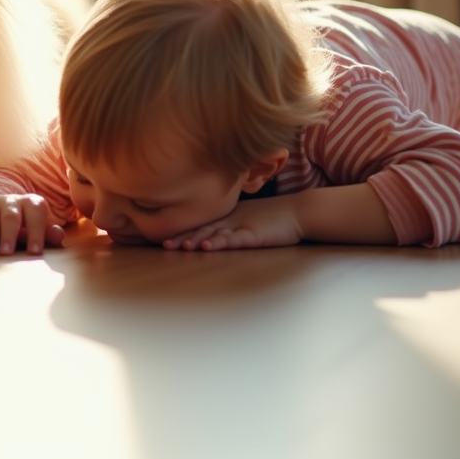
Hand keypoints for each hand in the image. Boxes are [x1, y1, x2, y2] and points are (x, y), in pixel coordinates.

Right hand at [0, 194, 65, 255]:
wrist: (1, 206)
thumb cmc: (26, 223)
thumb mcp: (38, 226)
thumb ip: (48, 233)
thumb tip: (59, 237)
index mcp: (29, 204)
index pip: (35, 215)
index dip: (36, 232)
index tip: (35, 252)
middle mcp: (8, 203)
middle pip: (8, 217)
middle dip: (7, 235)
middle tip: (5, 253)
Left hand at [162, 197, 302, 250]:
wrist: (297, 212)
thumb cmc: (271, 217)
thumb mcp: (244, 219)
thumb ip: (227, 225)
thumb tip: (210, 235)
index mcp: (224, 217)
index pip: (198, 225)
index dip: (180, 232)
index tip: (162, 238)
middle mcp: (228, 220)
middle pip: (201, 230)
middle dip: (181, 238)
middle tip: (163, 245)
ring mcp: (240, 226)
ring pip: (214, 234)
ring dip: (196, 240)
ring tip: (180, 246)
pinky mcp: (254, 234)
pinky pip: (235, 239)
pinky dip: (221, 243)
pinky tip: (209, 246)